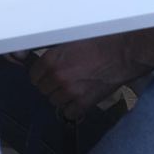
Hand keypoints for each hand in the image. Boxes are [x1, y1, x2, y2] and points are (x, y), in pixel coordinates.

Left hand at [29, 36, 147, 119]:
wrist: (121, 54)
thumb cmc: (96, 43)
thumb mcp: (67, 41)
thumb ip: (52, 52)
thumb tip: (33, 57)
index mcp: (51, 59)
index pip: (33, 75)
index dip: (40, 75)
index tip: (47, 75)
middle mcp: (58, 76)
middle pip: (43, 89)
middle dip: (50, 85)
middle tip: (61, 81)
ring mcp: (71, 90)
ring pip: (54, 101)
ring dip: (60, 97)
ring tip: (71, 89)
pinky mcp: (85, 102)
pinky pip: (69, 113)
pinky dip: (72, 109)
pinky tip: (77, 101)